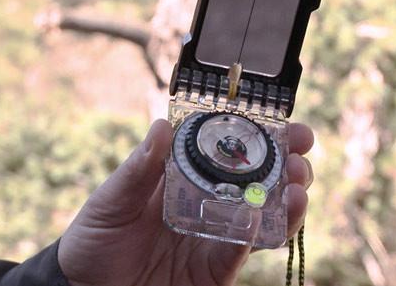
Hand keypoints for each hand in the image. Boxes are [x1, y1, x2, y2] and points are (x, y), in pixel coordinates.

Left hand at [58, 119, 313, 285]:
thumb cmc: (94, 238)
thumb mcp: (112, 200)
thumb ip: (140, 169)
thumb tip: (162, 126)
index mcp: (184, 179)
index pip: (229, 152)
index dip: (260, 137)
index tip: (286, 125)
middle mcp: (206, 204)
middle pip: (256, 182)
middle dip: (286, 166)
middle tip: (301, 154)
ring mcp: (213, 237)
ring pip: (260, 216)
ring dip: (286, 199)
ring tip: (299, 186)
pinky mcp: (213, 270)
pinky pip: (241, 251)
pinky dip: (259, 235)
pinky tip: (269, 217)